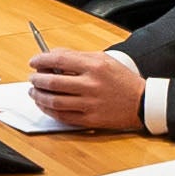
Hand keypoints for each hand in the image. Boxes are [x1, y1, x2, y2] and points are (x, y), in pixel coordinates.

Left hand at [21, 46, 148, 132]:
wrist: (142, 102)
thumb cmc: (122, 80)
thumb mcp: (104, 60)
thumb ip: (78, 56)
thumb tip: (53, 56)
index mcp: (94, 66)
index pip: (59, 60)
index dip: (41, 60)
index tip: (34, 62)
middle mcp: (91, 84)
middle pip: (52, 81)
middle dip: (36, 79)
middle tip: (32, 78)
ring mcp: (90, 103)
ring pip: (53, 100)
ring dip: (39, 96)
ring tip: (34, 92)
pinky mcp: (90, 119)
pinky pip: (62, 116)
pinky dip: (49, 110)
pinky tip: (45, 105)